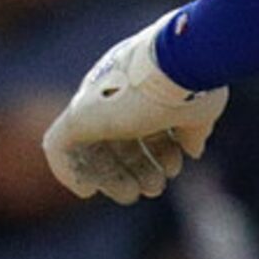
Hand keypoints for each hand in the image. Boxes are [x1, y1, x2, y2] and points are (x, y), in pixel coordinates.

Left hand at [42, 13, 227, 203]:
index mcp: (143, 88)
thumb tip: (193, 151)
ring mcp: (94, 104)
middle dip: (138, 168)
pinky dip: (68, 171)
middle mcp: (115, 93)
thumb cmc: (194, 83)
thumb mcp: (199, 110)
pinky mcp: (77, 115)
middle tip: (153, 190)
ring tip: (133, 195)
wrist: (180, 63)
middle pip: (119, 141)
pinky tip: (87, 191)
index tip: (174, 169)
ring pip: (93, 149)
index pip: (144, 125)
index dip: (160, 151)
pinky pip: (58, 148)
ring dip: (111, 177)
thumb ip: (193, 132)